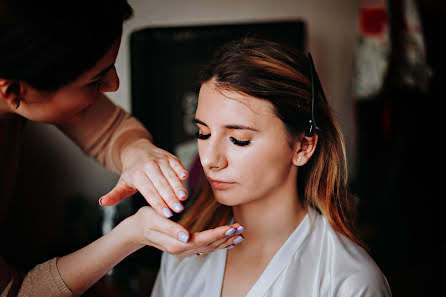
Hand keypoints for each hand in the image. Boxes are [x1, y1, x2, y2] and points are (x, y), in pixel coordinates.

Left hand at [99, 139, 188, 217]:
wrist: (137, 150)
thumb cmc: (132, 172)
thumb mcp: (122, 183)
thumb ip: (115, 195)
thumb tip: (102, 202)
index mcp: (137, 175)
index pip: (149, 192)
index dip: (158, 203)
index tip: (166, 214)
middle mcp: (149, 166)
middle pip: (161, 184)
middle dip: (170, 197)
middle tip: (178, 209)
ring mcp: (160, 160)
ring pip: (170, 175)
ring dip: (178, 186)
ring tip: (184, 198)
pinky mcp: (170, 157)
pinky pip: (177, 164)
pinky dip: (181, 170)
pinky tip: (186, 178)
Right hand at [122, 207, 244, 256]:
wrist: (135, 230)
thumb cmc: (145, 220)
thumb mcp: (155, 219)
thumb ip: (170, 228)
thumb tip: (186, 235)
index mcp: (177, 243)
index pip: (203, 240)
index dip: (218, 234)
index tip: (231, 227)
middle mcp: (182, 249)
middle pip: (209, 245)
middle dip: (226, 237)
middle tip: (241, 228)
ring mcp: (184, 250)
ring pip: (209, 248)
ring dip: (225, 242)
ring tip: (240, 235)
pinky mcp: (186, 247)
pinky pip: (205, 248)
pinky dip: (218, 244)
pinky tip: (228, 240)